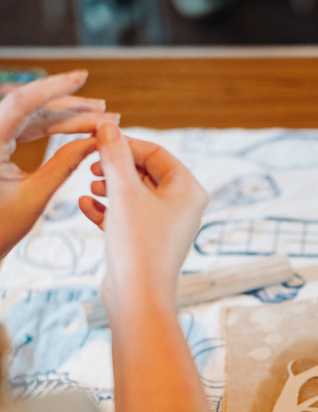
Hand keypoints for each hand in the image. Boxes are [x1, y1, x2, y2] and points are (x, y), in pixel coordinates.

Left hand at [0, 70, 118, 257]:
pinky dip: (54, 131)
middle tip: (106, 110)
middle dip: (71, 107)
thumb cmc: (0, 228)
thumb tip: (93, 142)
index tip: (81, 77)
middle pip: (31, 108)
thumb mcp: (36, 196)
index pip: (23, 103)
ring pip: (32, 118)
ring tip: (99, 118)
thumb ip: (64, 164)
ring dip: (66, 118)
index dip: (55, 88)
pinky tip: (78, 131)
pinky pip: (27, 131)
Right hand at [80, 123, 208, 315]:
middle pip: (146, 172)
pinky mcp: (150, 242)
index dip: (125, 144)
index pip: (156, 153)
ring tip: (91, 188)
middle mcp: (183, 206)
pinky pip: (129, 216)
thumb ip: (115, 156)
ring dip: (110, 187)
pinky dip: (109, 209)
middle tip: (92, 167)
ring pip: (135, 194)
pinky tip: (86, 207)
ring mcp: (168, 225)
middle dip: (116, 167)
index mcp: (189, 190)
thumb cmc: (138, 244)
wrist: (139, 297)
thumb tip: (108, 127)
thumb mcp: (123, 192)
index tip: (96, 142)